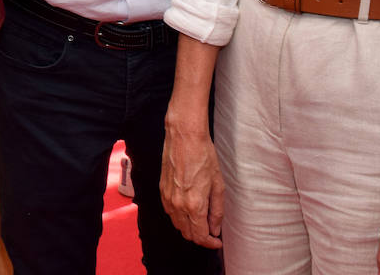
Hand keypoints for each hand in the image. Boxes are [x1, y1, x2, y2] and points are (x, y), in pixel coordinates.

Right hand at [160, 115, 224, 248]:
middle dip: (200, 237)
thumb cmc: (203, 156)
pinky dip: (179, 217)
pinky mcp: (161, 189)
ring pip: (176, 224)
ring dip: (189, 228)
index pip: (200, 235)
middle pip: (187, 233)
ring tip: (201, 222)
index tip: (217, 241)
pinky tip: (187, 210)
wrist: (184, 136)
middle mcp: (178, 204)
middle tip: (211, 233)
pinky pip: (169, 212)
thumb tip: (215, 229)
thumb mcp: (218, 185)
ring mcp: (167, 197)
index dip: (210, 243)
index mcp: (194, 204)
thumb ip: (216, 211)